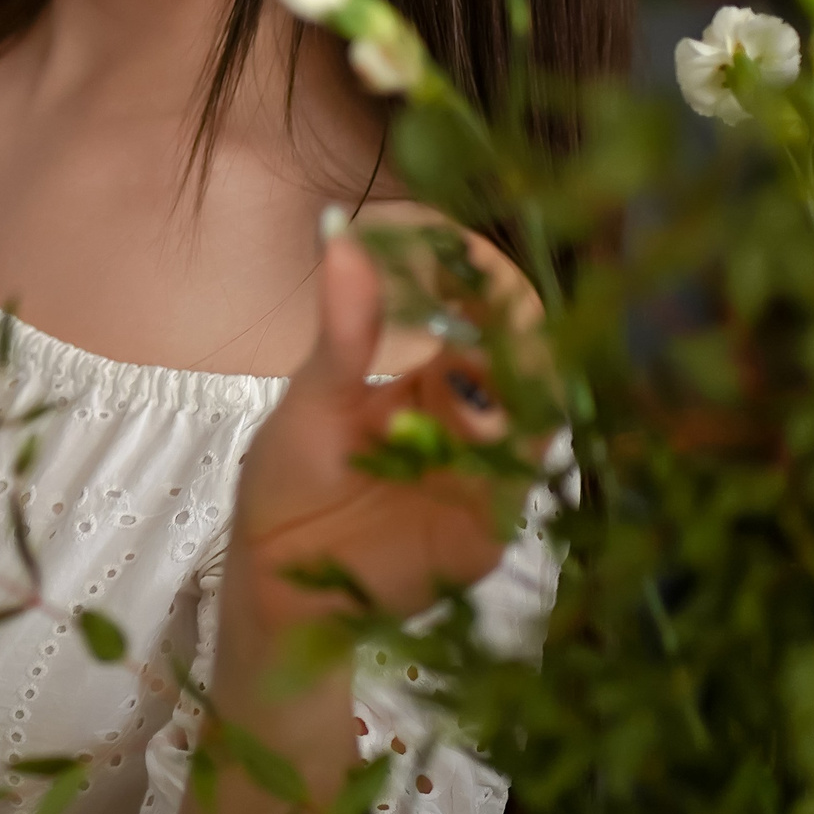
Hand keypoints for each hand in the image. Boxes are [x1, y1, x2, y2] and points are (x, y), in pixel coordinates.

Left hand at [227, 228, 525, 643]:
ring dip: (522, 381)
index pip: (478, 318)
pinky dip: (515, 445)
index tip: (462, 248)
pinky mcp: (489, 526)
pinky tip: (495, 420)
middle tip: (492, 297)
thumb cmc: (288, 484)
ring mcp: (486, 473)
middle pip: (521, 361)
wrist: (277, 581)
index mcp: (429, 381)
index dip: (480, 282)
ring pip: (537, 413)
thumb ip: (346, 328)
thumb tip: (340, 232)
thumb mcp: (314, 398)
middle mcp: (471, 422)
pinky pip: (521, 480)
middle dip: (513, 327)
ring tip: (496, 352)